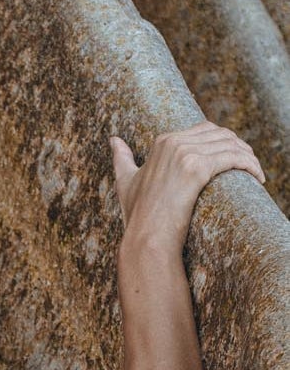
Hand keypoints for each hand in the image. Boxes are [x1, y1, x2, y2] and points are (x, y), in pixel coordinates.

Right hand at [110, 122, 264, 250]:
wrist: (145, 238)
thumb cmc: (137, 216)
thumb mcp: (126, 182)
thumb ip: (121, 159)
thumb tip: (113, 140)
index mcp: (162, 142)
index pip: (204, 130)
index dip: (224, 142)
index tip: (235, 158)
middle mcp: (173, 143)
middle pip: (220, 134)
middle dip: (240, 146)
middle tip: (250, 165)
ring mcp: (184, 154)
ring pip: (230, 144)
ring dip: (249, 156)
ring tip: (256, 172)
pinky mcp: (197, 168)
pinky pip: (233, 158)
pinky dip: (250, 164)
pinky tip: (257, 176)